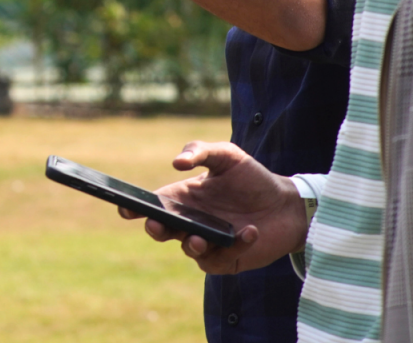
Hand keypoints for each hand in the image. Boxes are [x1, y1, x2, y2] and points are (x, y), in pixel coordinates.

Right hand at [118, 140, 306, 275]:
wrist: (286, 204)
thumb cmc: (251, 177)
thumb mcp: (227, 155)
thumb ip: (200, 151)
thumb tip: (175, 163)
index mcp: (182, 197)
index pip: (152, 204)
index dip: (134, 207)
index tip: (126, 208)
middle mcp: (189, 221)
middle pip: (161, 230)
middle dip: (155, 228)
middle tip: (156, 223)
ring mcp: (206, 242)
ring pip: (188, 249)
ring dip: (191, 244)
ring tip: (200, 237)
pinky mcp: (227, 259)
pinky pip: (219, 260)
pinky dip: (233, 247)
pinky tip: (249, 231)